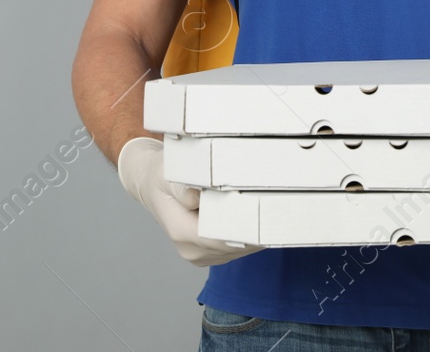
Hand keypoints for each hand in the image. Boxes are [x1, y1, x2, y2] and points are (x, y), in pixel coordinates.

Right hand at [117, 136, 261, 266]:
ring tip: (268, 206)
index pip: (220, 237)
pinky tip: (255, 214)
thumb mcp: (167, 173)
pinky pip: (237, 248)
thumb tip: (196, 198)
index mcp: (181, 231)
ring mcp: (201, 256)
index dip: (244, 225)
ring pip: (239, 248)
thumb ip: (181, 187)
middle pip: (233, 244)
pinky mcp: (211, 255)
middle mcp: (191, 250)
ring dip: (254, 231)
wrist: (153, 187)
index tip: (264, 210)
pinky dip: (248, 234)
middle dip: (254, 226)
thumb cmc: (163, 176)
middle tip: (276, 205)